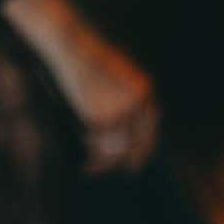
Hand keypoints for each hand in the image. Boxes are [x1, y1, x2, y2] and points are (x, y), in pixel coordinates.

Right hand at [0, 0, 160, 173]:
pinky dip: (92, 157)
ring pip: (117, 149)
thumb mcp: (118, 75)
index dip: (144, 149)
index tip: (136, 163)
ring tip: (93, 170)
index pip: (150, 129)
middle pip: (137, 143)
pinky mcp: (99, 116)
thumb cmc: (89, 60)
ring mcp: (119, 110)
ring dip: (105, 163)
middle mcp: (136, 103)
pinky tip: (86, 163)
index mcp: (144, 90)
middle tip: (124, 173)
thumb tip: (126, 126)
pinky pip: (97, 145)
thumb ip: (128, 97)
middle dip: (128, 161)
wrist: (73, 50)